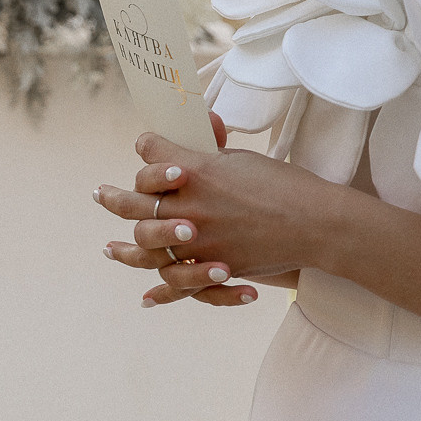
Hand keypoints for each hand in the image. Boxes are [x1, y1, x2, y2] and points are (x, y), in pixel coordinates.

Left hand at [94, 112, 342, 306]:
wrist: (319, 224)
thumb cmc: (284, 185)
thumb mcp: (244, 159)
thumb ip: (214, 148)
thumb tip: (204, 121)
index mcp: (195, 173)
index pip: (152, 155)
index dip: (146, 148)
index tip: (143, 146)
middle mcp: (189, 208)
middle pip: (136, 202)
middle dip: (114, 198)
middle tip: (100, 195)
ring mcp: (198, 242)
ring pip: (146, 246)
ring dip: (124, 250)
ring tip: (108, 248)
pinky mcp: (214, 270)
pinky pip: (179, 286)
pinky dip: (162, 294)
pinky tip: (146, 298)